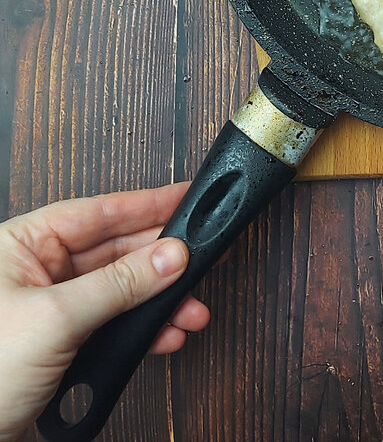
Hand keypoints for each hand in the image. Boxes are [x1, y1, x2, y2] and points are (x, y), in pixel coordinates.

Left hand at [0, 183, 209, 441]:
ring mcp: (50, 308)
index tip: (186, 197)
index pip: (97, 213)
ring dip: (159, 301)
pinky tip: (166, 335)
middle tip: (202, 258)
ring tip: (191, 309)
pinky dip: (142, 331)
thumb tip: (168, 256)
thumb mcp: (55, 320)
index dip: (146, 204)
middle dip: (161, 262)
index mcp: (22, 245)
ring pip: (119, 291)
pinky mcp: (61, 344)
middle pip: (115, 252)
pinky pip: (112, 325)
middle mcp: (35, 270)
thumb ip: (118, 285)